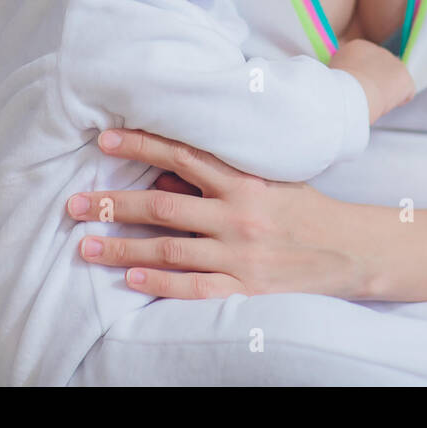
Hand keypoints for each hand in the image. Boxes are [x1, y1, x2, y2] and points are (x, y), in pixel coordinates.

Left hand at [65, 128, 373, 299]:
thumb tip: (170, 169)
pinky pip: (194, 287)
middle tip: (74, 203)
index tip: (104, 139)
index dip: (141, 145)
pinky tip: (131, 280)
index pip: (183, 155)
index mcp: (246, 181)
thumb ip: (226, 174)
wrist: (352, 251)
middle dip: (113, 204)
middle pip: (163, 205)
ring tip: (86, 246)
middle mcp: (239, 215)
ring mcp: (241, 254)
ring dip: (123, 248)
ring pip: (169, 248)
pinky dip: (160, 284)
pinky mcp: (246, 288)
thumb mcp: (273, 178)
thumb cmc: (307, 210)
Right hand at [328, 38, 415, 122]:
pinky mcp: (406, 78)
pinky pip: (406, 93)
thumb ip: (342, 70)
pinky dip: (398, 101)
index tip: (354, 87)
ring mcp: (395, 63)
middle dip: (375, 82)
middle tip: (363, 96)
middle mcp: (379, 50)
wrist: (352, 91)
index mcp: (358, 46)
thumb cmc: (337, 87)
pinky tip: (386, 105)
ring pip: (393, 81)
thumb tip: (346, 77)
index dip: (361, 77)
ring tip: (373, 101)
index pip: (365, 62)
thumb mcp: (331, 72)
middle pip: (380, 70)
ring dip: (386, 91)